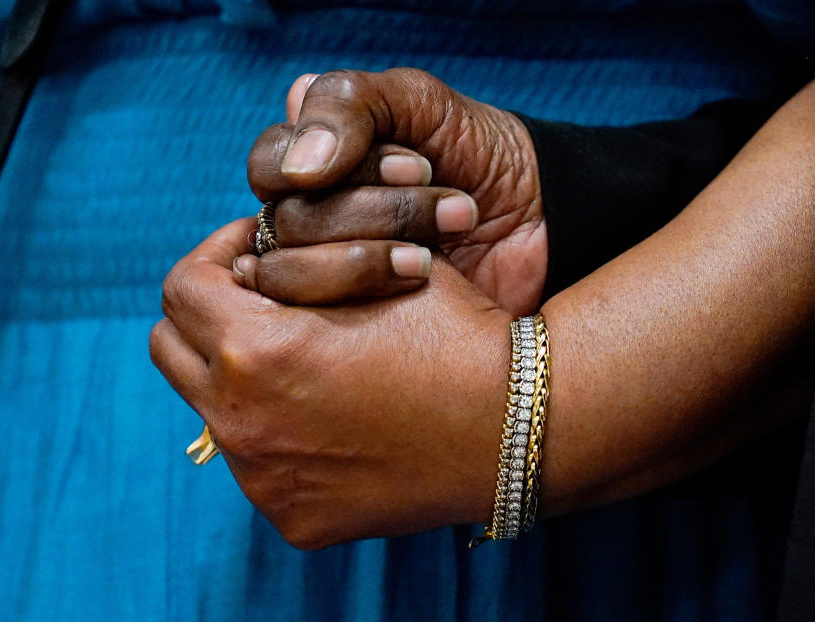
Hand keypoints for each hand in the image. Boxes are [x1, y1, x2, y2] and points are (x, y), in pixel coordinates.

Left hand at [150, 218, 510, 548]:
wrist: (518, 429)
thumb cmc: (458, 336)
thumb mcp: (379, 266)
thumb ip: (296, 258)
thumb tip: (247, 262)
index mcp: (259, 351)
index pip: (183, 287)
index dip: (217, 254)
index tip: (254, 251)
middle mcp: (245, 424)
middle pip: (172, 349)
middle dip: (210, 313)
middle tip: (262, 299)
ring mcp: (265, 481)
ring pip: (210, 409)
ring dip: (238, 374)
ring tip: (303, 358)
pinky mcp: (295, 518)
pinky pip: (256, 464)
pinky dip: (276, 433)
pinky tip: (332, 415)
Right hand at [247, 68, 546, 315]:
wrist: (545, 220)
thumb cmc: (480, 153)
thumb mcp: (418, 101)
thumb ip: (346, 107)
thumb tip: (293, 168)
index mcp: (310, 163)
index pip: (268, 167)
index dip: (333, 167)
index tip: (417, 166)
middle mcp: (307, 219)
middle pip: (287, 223)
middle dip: (377, 211)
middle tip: (456, 206)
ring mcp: (326, 277)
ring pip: (295, 275)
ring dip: (375, 256)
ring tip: (443, 248)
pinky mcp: (351, 326)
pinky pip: (320, 323)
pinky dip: (376, 294)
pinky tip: (428, 279)